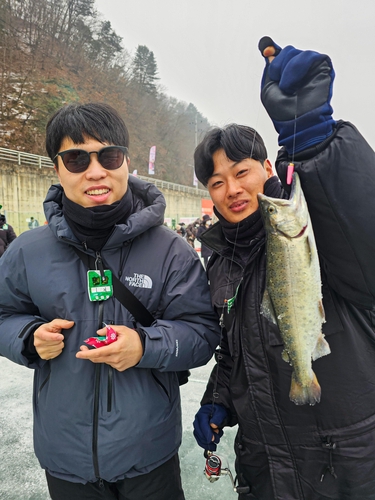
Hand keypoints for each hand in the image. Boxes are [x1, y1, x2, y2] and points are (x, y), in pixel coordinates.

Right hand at [34, 319, 73, 359]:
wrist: (43, 337)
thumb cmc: (49, 329)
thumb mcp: (55, 323)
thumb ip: (62, 323)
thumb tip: (71, 323)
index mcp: (39, 333)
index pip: (46, 336)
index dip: (54, 337)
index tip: (61, 337)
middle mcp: (37, 343)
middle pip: (54, 343)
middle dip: (60, 340)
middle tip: (59, 337)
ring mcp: (40, 351)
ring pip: (56, 349)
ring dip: (60, 345)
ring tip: (57, 341)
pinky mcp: (44, 357)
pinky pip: (56, 354)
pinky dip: (58, 350)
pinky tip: (55, 346)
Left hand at [76, 325, 142, 370]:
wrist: (145, 349)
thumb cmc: (134, 338)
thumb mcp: (122, 329)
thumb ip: (108, 330)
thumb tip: (98, 333)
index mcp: (115, 348)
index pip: (97, 353)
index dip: (86, 354)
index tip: (78, 353)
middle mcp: (115, 358)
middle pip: (97, 358)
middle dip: (88, 354)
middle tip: (84, 348)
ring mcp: (117, 364)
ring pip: (103, 360)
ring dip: (100, 354)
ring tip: (105, 347)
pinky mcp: (119, 368)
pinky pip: (109, 363)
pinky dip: (108, 358)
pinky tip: (114, 353)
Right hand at [193, 404, 228, 450]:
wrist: (217, 411)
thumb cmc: (218, 411)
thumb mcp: (220, 412)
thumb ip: (217, 418)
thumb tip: (213, 425)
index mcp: (201, 414)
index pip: (202, 425)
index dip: (207, 433)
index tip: (212, 439)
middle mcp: (197, 421)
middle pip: (199, 433)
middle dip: (208, 439)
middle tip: (217, 440)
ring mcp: (197, 427)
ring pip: (199, 438)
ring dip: (208, 443)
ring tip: (216, 440)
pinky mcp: (199, 432)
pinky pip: (200, 440)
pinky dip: (206, 444)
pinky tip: (213, 444)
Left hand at [259, 36, 334, 153]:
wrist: (296, 122)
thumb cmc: (282, 111)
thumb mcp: (268, 88)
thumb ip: (270, 67)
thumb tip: (269, 49)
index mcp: (286, 71)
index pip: (279, 52)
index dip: (271, 49)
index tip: (266, 51)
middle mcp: (299, 67)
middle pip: (287, 51)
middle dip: (278, 67)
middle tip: (280, 85)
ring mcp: (311, 66)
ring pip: (296, 53)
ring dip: (288, 70)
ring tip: (288, 88)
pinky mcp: (323, 66)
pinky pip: (309, 56)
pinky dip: (298, 68)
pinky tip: (294, 84)